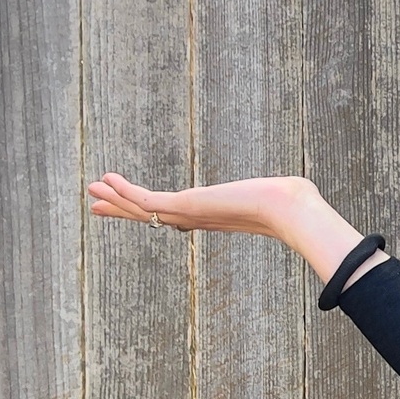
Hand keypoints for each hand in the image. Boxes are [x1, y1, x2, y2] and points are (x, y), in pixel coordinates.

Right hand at [86, 171, 315, 239]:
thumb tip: (307, 188)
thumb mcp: (278, 194)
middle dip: (123, 208)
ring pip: (142, 208)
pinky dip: (125, 190)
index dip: (148, 211)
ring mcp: (188, 214)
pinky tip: (108, 179)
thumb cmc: (291, 203)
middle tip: (97, 205)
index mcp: (211, 217)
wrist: (289, 209)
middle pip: (149, 215)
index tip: (132, 209)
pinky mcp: (185, 206)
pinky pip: (145, 199)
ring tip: (92, 189)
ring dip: (116, 197)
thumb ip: (281, 193)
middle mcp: (195, 219)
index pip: (171, 215)